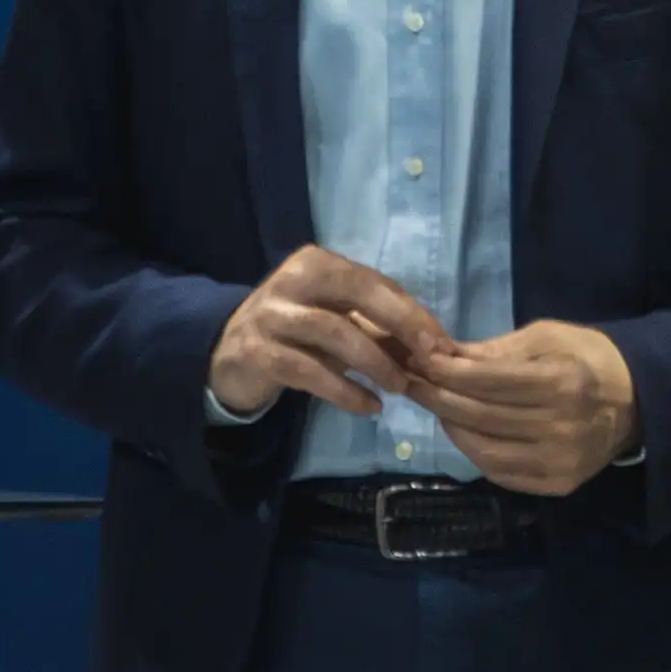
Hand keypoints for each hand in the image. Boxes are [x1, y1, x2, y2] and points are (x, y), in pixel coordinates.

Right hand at [209, 243, 444, 422]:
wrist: (228, 355)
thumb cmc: (294, 333)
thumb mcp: (333, 319)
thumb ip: (374, 325)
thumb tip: (430, 345)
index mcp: (315, 263)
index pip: (373, 282)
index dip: (411, 312)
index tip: (442, 342)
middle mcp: (291, 281)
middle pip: (357, 294)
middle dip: (400, 325)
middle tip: (430, 358)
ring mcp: (272, 316)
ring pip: (335, 333)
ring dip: (375, 362)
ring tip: (400, 387)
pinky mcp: (259, 353)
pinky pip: (311, 372)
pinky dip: (346, 391)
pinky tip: (370, 407)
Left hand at [409, 322, 641, 497]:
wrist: (638, 401)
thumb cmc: (588, 358)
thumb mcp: (547, 337)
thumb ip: (493, 350)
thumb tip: (440, 354)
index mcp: (560, 382)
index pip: (484, 380)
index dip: (444, 371)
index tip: (417, 359)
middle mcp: (560, 426)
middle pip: (479, 415)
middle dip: (438, 397)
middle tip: (412, 383)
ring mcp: (560, 461)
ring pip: (484, 450)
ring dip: (451, 428)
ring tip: (436, 408)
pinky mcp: (558, 484)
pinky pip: (501, 473)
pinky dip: (474, 453)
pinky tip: (463, 433)